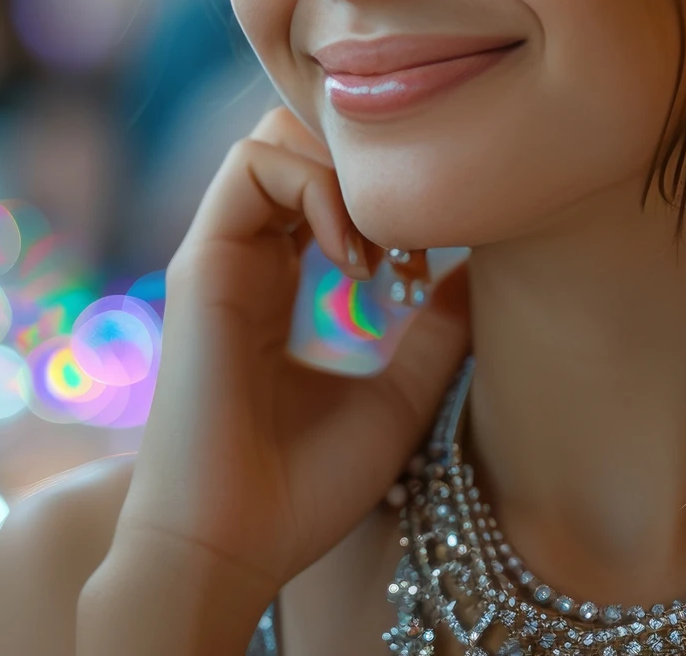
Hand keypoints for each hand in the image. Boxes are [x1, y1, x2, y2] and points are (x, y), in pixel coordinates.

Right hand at [85, 107, 471, 643]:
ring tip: (378, 253)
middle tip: (405, 245)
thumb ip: (435, 332)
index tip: (422, 269)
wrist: (230, 547)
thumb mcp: (398, 399)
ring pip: (272, 138)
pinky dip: (313, 186)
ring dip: (341, 174)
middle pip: (292, 143)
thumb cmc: (301, 493)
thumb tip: (484, 268)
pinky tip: (352, 256)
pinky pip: (251, 165)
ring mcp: (216, 258)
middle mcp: (241, 262)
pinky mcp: (200, 264)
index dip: (378, 201)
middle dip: (358, 168)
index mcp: (273, 288)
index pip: (316, 186)